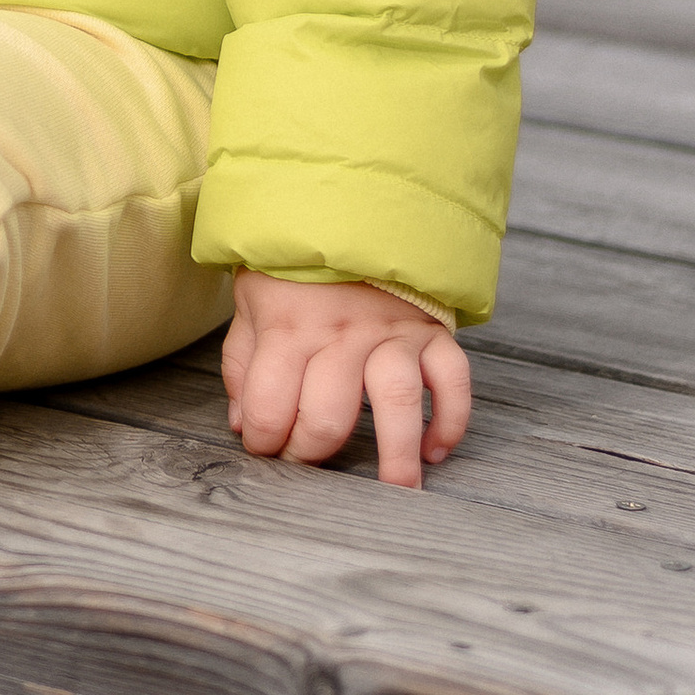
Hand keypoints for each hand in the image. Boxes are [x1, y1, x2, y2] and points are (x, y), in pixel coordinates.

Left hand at [221, 272, 469, 490]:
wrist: (348, 203)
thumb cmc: (293, 265)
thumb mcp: (251, 301)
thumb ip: (243, 363)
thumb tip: (242, 425)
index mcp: (289, 327)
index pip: (269, 406)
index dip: (263, 440)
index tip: (264, 447)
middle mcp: (341, 334)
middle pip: (328, 415)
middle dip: (314, 454)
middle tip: (308, 463)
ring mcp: (391, 333)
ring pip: (396, 401)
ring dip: (398, 454)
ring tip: (397, 491)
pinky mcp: (430, 331)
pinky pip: (452, 380)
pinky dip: (451, 419)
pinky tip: (436, 450)